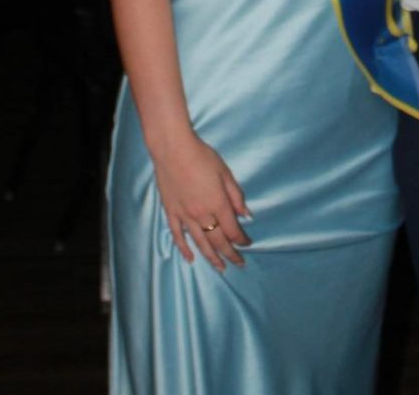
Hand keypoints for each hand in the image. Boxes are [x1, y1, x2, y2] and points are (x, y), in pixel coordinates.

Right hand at [151, 132, 251, 268]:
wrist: (173, 149)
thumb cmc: (202, 157)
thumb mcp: (225, 173)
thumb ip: (236, 196)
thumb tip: (246, 215)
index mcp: (218, 204)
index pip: (233, 229)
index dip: (241, 240)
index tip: (248, 244)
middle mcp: (202, 214)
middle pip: (218, 241)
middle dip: (230, 254)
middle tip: (238, 263)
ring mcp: (184, 216)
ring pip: (200, 243)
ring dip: (211, 257)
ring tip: (220, 268)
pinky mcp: (171, 212)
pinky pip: (177, 236)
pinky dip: (184, 249)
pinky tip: (191, 259)